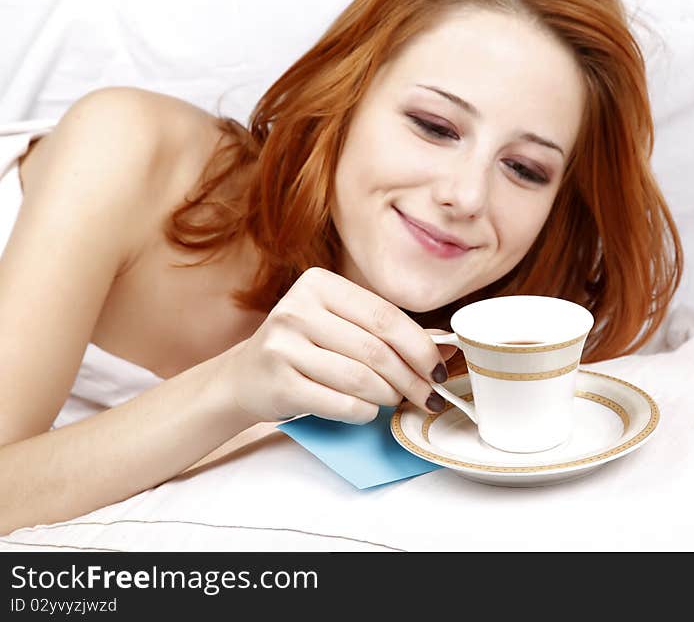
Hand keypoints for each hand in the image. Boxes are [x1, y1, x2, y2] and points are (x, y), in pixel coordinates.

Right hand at [219, 267, 458, 424]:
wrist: (244, 377)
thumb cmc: (305, 348)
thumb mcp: (339, 325)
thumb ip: (386, 330)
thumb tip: (446, 347)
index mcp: (318, 284)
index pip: (385, 316)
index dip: (421, 346)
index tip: (439, 369)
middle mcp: (297, 309)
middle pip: (376, 350)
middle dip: (411, 378)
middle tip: (427, 396)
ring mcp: (283, 346)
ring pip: (361, 378)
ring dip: (388, 396)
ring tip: (396, 401)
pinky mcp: (278, 383)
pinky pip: (340, 402)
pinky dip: (364, 412)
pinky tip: (368, 411)